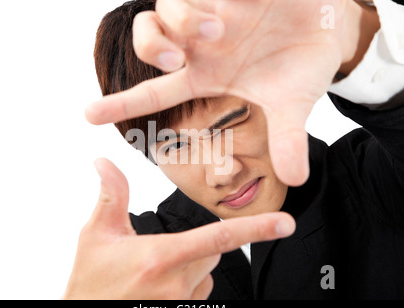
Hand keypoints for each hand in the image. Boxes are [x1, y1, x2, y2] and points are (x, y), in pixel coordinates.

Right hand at [63, 158, 294, 299]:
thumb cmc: (90, 283)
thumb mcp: (97, 235)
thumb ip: (111, 195)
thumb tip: (104, 162)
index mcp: (160, 256)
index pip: (218, 237)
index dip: (256, 229)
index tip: (284, 223)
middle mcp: (176, 283)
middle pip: (212, 253)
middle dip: (196, 245)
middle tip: (159, 251)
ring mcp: (181, 304)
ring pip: (206, 274)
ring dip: (190, 267)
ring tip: (153, 273)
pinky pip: (198, 294)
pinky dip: (186, 286)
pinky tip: (157, 289)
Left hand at [86, 0, 366, 185]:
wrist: (329, 28)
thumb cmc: (304, 66)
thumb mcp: (294, 105)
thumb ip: (286, 139)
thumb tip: (296, 182)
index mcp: (207, 77)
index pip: (155, 93)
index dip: (121, 103)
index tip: (87, 115)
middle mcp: (200, 46)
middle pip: (147, 40)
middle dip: (149, 49)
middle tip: (175, 60)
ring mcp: (211, 13)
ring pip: (164, 8)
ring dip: (182, 21)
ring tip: (218, 31)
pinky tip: (235, 6)